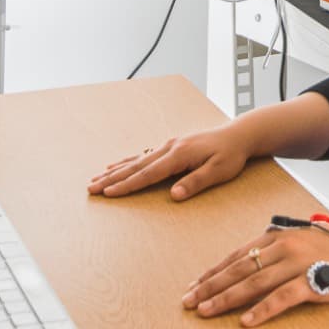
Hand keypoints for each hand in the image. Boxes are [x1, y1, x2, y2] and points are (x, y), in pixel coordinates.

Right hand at [86, 125, 250, 200]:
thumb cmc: (231, 155)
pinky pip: (144, 155)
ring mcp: (169, 145)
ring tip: (96, 177)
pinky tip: (117, 165)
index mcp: (179, 155)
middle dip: (112, 178)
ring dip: (115, 169)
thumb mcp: (219, 171)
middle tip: (91, 188)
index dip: (128, 185)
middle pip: (135, 166)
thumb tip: (174, 194)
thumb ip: (196, 182)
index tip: (109, 193)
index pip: (148, 173)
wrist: (238, 134)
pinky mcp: (171, 146)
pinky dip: (128, 161)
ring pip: (136, 160)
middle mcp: (170, 148)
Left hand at [184, 223, 328, 324]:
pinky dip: (262, 310)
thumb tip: (243, 264)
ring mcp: (296, 264)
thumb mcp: (295, 240)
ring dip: (226, 298)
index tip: (193, 285)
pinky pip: (281, 298)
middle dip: (210, 285)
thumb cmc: (328, 247)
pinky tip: (245, 322)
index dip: (213, 271)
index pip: (236, 256)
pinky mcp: (311, 281)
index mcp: (276, 237)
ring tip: (206, 310)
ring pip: (253, 283)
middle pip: (238, 269)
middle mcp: (282, 247)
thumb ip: (271, 250)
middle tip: (189, 300)